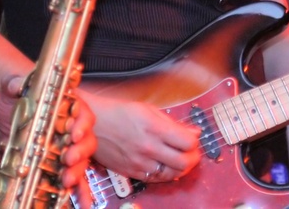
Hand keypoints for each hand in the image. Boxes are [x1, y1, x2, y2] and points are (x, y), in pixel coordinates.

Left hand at [0, 76, 97, 206]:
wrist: (0, 125)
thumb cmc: (12, 104)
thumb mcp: (11, 90)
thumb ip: (14, 84)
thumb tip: (16, 85)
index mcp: (66, 107)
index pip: (82, 113)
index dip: (81, 123)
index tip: (73, 133)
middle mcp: (71, 128)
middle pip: (87, 139)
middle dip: (80, 150)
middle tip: (68, 158)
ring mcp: (67, 148)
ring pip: (83, 160)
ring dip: (77, 171)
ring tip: (66, 179)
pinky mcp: (61, 165)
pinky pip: (76, 179)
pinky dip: (80, 191)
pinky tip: (83, 202)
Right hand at [80, 90, 199, 183]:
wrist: (93, 124)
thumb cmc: (120, 112)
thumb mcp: (148, 110)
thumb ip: (172, 123)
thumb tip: (194, 133)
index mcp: (154, 127)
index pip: (188, 143)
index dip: (194, 141)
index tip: (192, 138)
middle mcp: (148, 147)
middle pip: (184, 162)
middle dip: (193, 157)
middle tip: (191, 152)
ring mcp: (140, 162)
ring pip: (172, 174)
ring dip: (181, 168)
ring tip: (180, 159)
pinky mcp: (132, 172)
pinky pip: (156, 179)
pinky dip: (166, 174)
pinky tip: (165, 165)